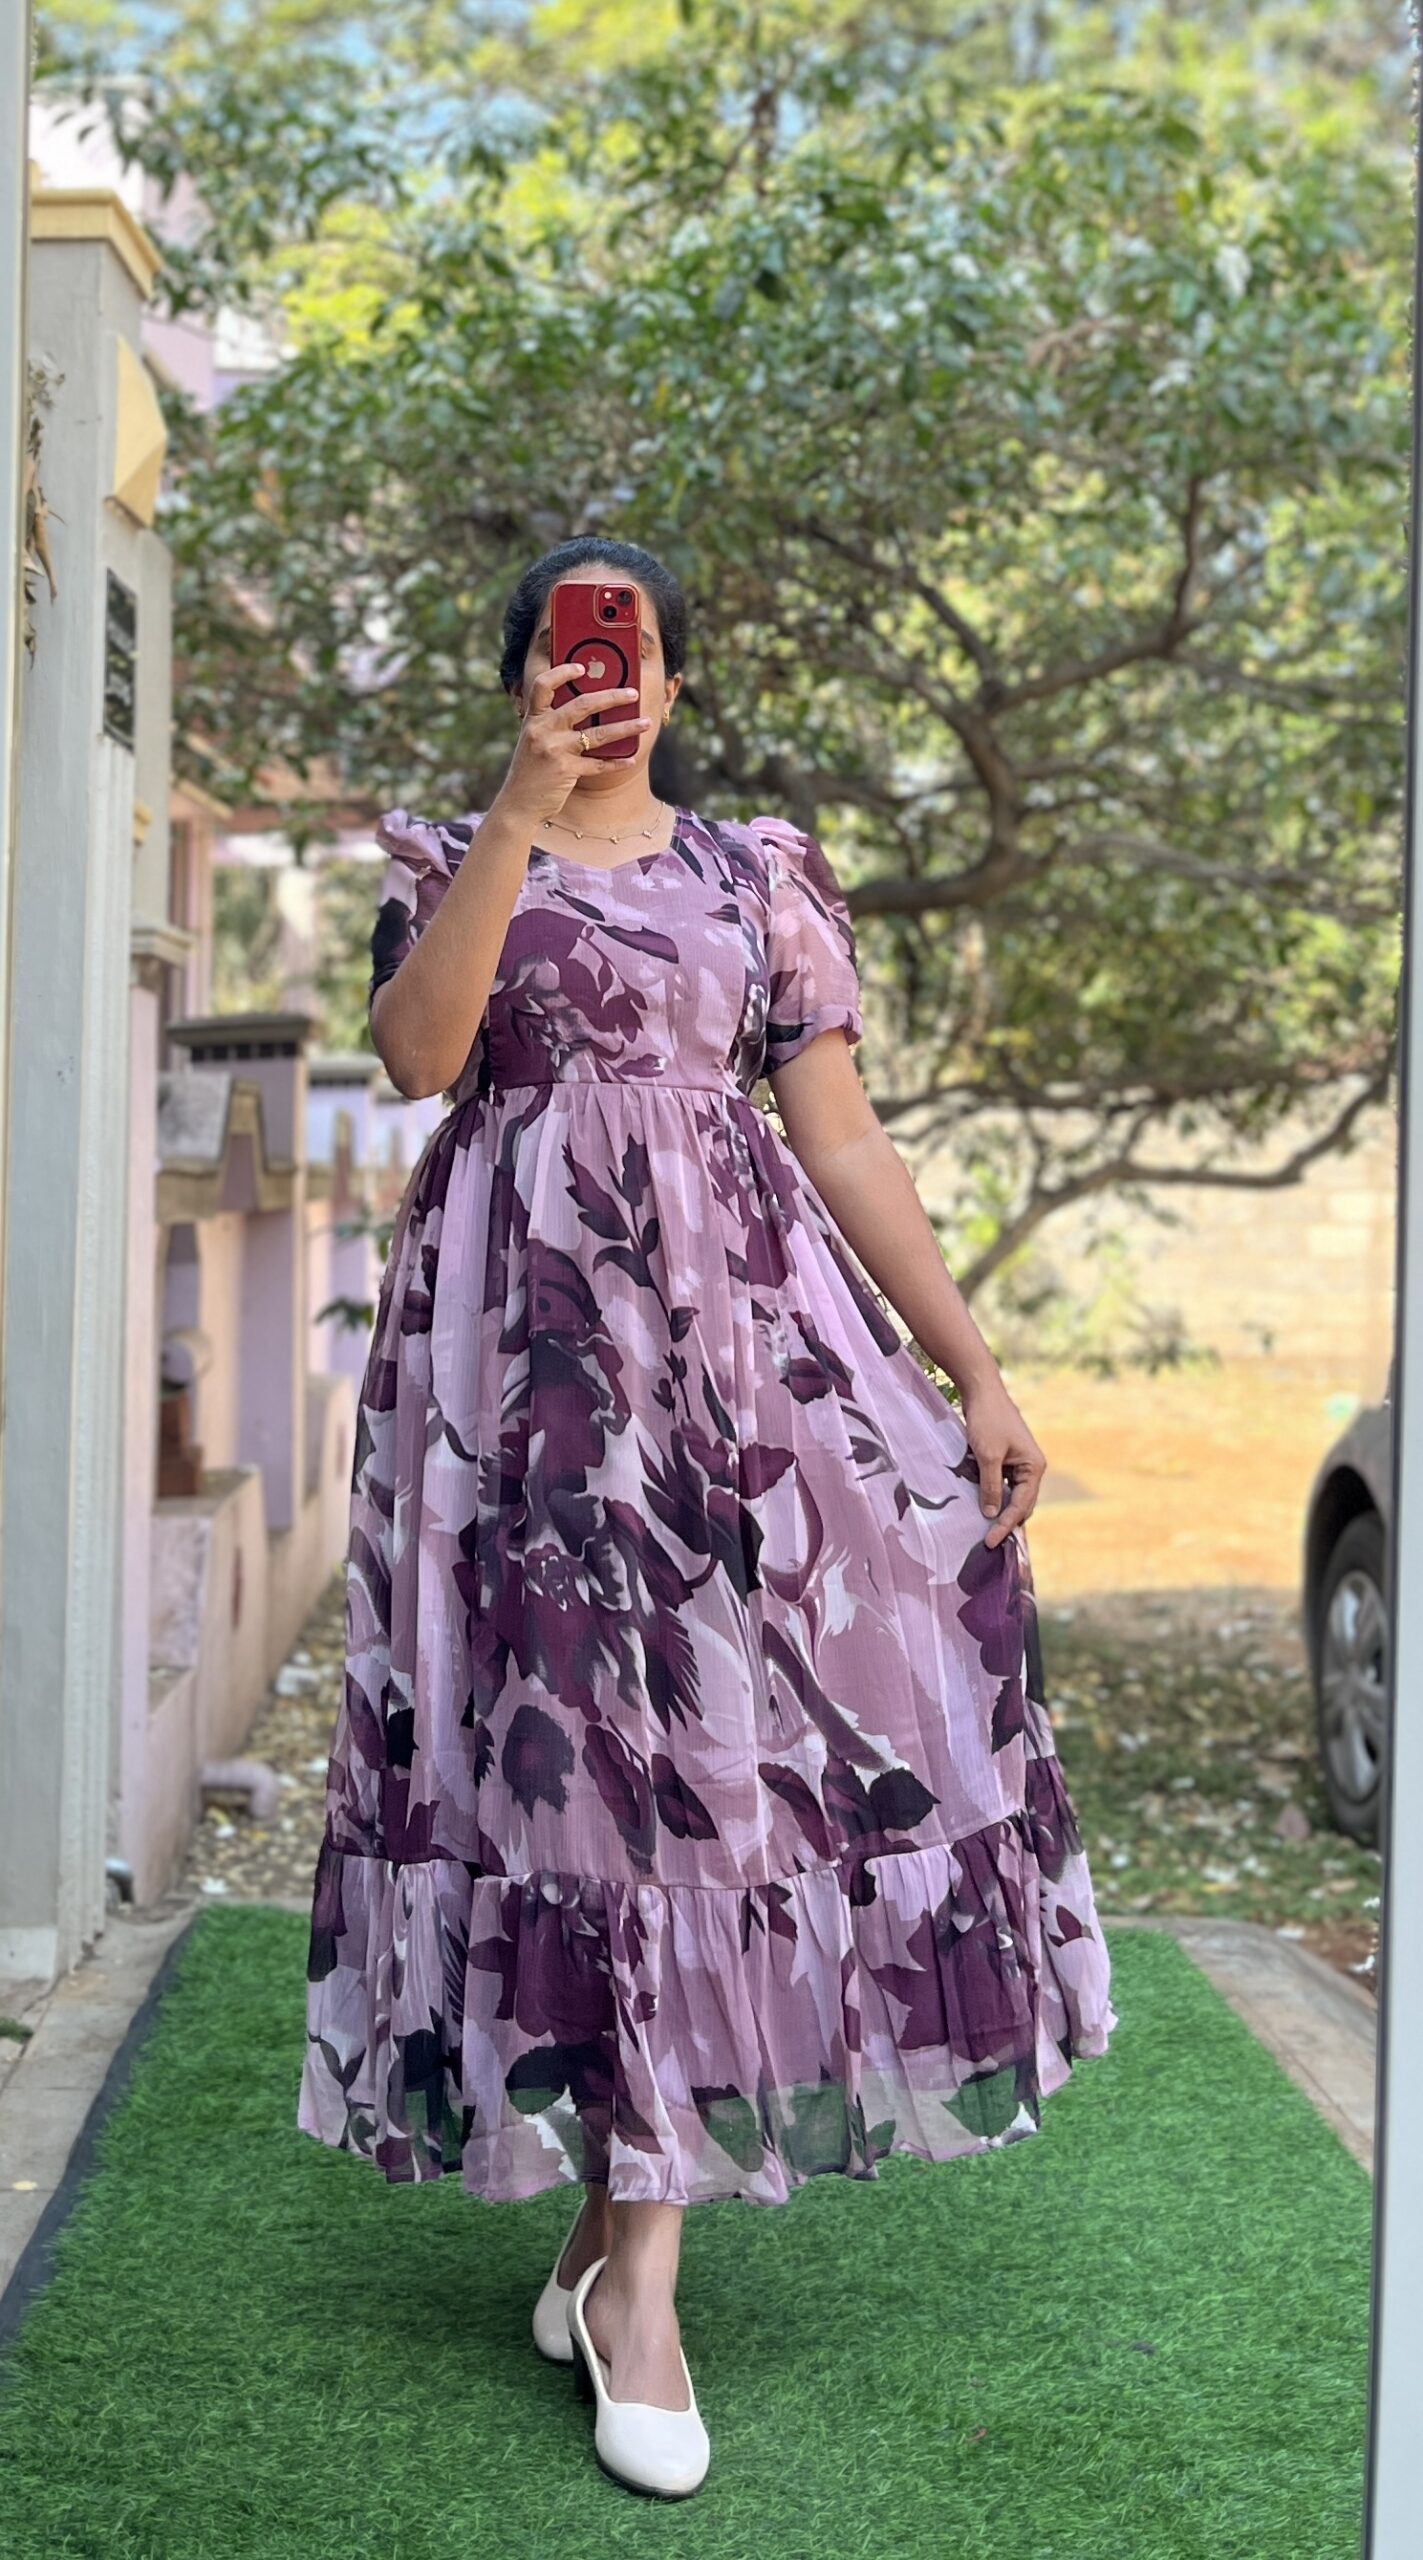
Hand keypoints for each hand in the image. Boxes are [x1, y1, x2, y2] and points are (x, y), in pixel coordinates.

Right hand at [496, 662, 649, 825]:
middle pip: (582, 704)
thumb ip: (551, 724)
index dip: (563, 673)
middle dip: (612, 697)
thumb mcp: (533, 741)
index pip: (543, 685)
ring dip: (626, 728)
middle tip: (633, 693)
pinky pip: (599, 764)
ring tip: (645, 723)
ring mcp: (554, 750)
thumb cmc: (530, 771)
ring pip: (598, 734)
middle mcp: (542, 730)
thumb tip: (587, 710)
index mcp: (533, 719)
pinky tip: (632, 759)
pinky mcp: (566, 771)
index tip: (582, 668)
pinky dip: (617, 762)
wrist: (518, 803)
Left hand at [958, 1372, 1046, 1549]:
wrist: (981, 1390)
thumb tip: (991, 1514)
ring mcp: (1018, 1463)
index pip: (1022, 1505)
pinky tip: (979, 1506)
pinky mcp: (1005, 1458)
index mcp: (1034, 1467)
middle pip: (1020, 1504)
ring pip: (1010, 1495)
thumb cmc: (988, 1420)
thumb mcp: (988, 1456)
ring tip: (982, 1529)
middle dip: (1005, 1521)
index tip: (990, 1542)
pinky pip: (1000, 1484)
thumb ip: (991, 1487)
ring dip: (998, 1510)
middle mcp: (1031, 1467)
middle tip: (986, 1542)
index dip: (1005, 1525)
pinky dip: (991, 1495)